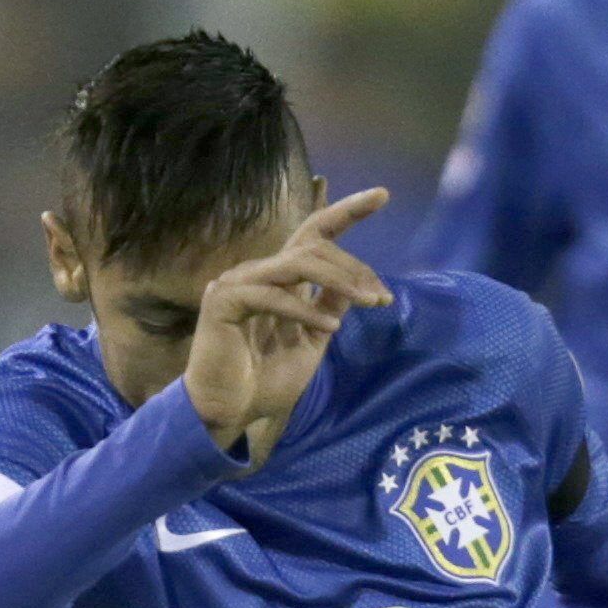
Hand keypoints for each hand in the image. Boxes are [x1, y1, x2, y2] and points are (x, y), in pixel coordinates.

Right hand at [181, 188, 391, 450]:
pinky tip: (330, 330)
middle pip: (314, 246)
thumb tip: (360, 286)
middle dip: (354, 267)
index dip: (348, 211)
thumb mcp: (312, 342)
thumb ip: (329, 309)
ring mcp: (239, 282)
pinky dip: (305, 311)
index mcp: (281, 278)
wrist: (229, 412)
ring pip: (298, 262)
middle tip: (381, 296)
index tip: (382, 195)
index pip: (315, 233)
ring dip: (340, 280)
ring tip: (369, 303)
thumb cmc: (265, 380)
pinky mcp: (224, 301)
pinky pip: (273, 295)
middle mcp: (260, 271)